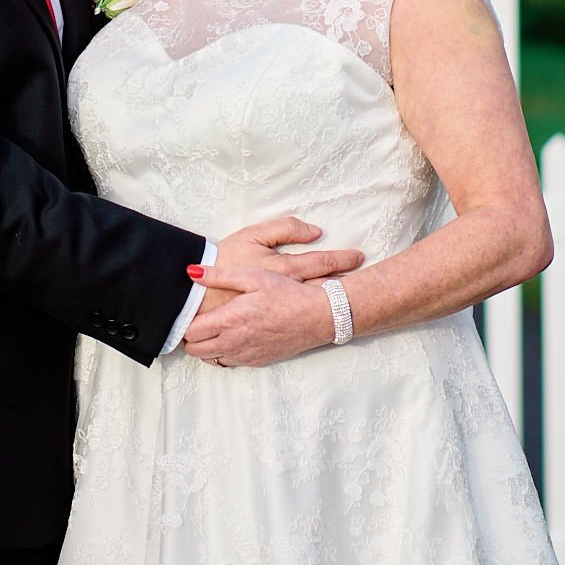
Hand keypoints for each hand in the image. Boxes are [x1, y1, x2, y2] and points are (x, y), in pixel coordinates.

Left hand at [182, 266, 338, 367]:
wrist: (317, 316)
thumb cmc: (287, 293)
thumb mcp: (254, 276)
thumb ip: (220, 275)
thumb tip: (192, 272)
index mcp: (229, 320)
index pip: (190, 332)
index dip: (185, 323)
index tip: (188, 313)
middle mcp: (233, 342)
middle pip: (195, 350)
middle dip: (191, 337)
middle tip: (197, 321)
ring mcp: (245, 355)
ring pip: (210, 359)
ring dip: (206, 347)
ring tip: (213, 329)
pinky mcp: (256, 361)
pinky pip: (229, 363)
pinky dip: (223, 353)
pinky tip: (231, 337)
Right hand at [201, 219, 360, 315]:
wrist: (196, 294)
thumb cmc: (224, 260)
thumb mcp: (252, 235)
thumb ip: (284, 229)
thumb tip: (315, 231)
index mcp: (284, 271)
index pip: (322, 263)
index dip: (342, 259)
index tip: (359, 256)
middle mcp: (286, 297)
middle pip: (325, 291)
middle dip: (348, 287)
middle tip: (368, 280)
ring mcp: (279, 317)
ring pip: (315, 315)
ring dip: (334, 309)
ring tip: (352, 304)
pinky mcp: (267, 335)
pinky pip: (296, 329)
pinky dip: (312, 327)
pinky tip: (319, 324)